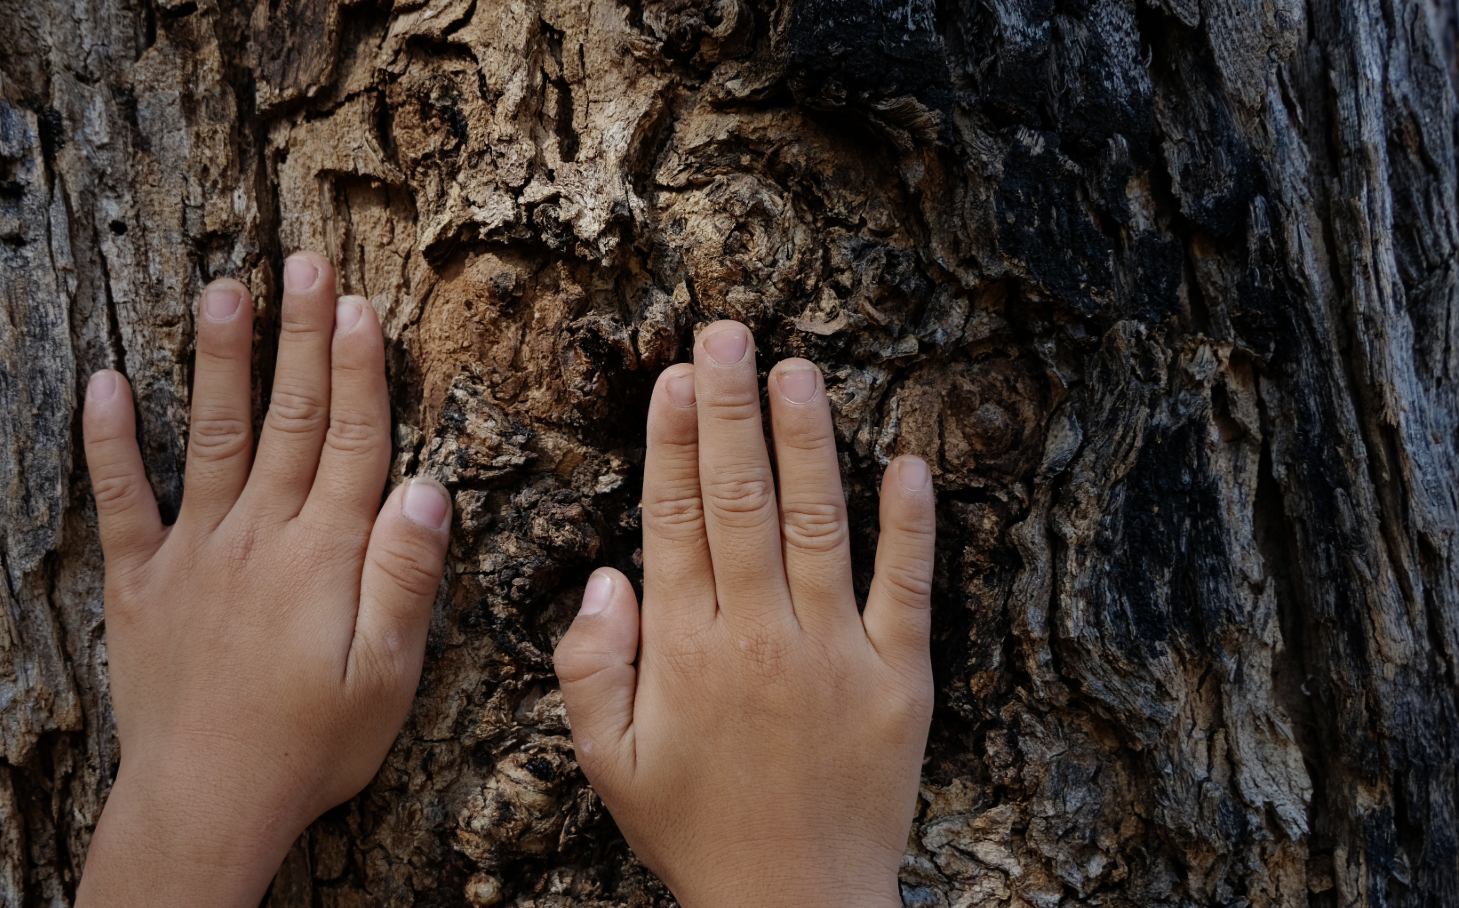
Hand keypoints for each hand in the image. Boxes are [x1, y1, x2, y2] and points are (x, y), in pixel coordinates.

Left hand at [74, 253, 451, 906]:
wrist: (207, 801)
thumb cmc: (310, 746)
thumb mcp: (389, 676)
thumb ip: (404, 576)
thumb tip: (426, 486)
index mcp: (324, 555)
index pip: (350, 440)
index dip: (358, 368)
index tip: (359, 303)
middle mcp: (258, 535)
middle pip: (289, 418)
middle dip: (301, 336)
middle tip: (304, 262)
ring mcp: (194, 553)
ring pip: (213, 437)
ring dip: (221, 361)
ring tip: (224, 289)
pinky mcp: (140, 583)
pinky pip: (121, 500)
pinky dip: (110, 442)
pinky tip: (104, 385)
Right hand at [553, 320, 936, 907]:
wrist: (795, 907)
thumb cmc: (695, 829)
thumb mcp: (609, 763)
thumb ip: (591, 666)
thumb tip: (607, 574)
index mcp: (685, 650)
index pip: (675, 518)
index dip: (673, 440)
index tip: (675, 376)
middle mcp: (761, 635)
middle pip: (741, 498)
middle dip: (732, 407)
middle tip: (728, 333)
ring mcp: (837, 653)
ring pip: (819, 523)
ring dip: (808, 440)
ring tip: (800, 368)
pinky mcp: (902, 680)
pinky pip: (908, 588)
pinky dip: (911, 525)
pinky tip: (908, 464)